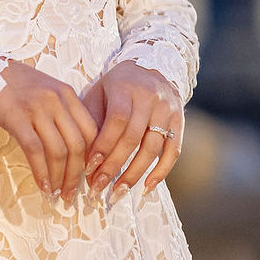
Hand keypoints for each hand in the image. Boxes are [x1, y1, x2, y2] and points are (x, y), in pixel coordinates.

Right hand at [0, 59, 96, 200]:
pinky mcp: (17, 118)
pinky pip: (35, 151)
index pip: (91, 131)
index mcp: (67, 93)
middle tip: (71, 194)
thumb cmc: (11, 83)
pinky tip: (42, 186)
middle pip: (78, 145)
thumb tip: (69, 147)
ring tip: (56, 195)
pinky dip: (41, 173)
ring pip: (58, 151)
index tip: (85, 176)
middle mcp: (56, 100)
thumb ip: (59, 111)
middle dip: (76, 175)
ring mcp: (36, 108)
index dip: (91, 158)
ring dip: (59, 178)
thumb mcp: (44, 90)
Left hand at [80, 62, 182, 199]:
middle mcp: (150, 98)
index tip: (89, 168)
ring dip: (134, 173)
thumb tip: (79, 158)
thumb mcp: (99, 93)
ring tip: (118, 192)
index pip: (116, 120)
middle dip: (114, 166)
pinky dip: (161, 171)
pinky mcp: (179, 121)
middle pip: (133, 137)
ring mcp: (167, 110)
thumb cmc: (117, 86)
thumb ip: (91, 120)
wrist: (152, 67)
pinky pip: (173, 151)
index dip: (103, 146)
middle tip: (98, 187)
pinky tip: (147, 187)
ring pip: (152, 148)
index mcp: (126, 88)